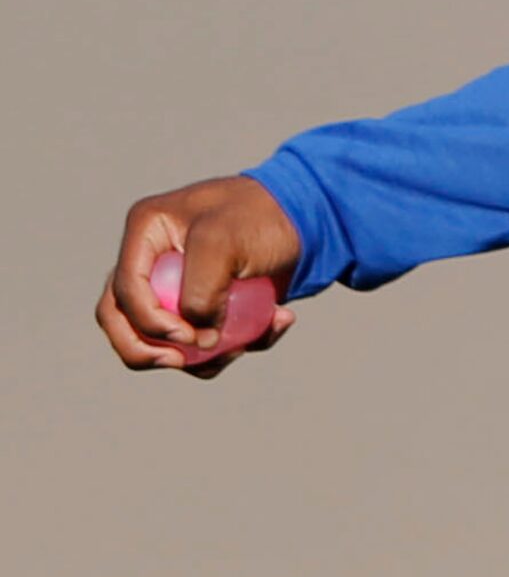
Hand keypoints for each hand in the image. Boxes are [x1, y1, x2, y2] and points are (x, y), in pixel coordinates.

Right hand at [97, 176, 301, 376]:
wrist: (317, 215)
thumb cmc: (266, 217)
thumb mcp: (224, 242)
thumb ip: (200, 290)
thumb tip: (197, 340)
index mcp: (147, 231)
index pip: (123, 290)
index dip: (147, 322)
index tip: (188, 337)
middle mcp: (154, 258)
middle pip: (124, 321)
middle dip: (148, 351)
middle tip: (182, 361)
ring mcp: (178, 283)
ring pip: (164, 340)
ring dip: (200, 357)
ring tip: (246, 344)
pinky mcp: (208, 303)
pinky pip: (206, 339)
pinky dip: (238, 345)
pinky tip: (280, 321)